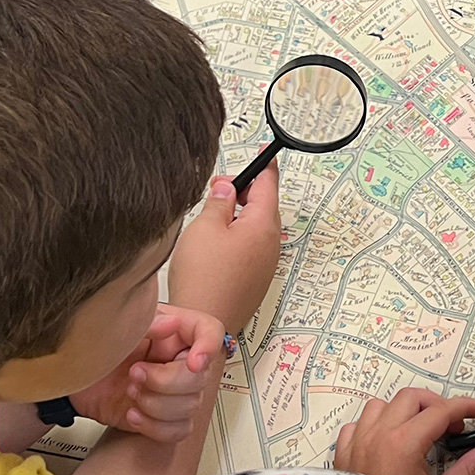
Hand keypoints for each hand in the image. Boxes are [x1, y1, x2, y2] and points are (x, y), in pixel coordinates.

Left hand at [69, 305, 225, 441]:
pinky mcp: (162, 416)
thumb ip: (146, 323)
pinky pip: (178, 430)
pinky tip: (133, 414)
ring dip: (155, 405)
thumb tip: (173, 324)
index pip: (210, 332)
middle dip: (165, 382)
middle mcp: (177, 360)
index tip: (192, 362)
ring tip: (130, 392)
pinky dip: (155, 426)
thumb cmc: (90, 348)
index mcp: (174, 332)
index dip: (209, 347)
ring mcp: (172, 391)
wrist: (69, 380)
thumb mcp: (115, 326)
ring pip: (190, 406)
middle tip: (135, 374)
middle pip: (199, 378)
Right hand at [168, 161, 281, 332]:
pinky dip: (238, 237)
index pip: (269, 184)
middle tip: (219, 189)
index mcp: (263, 224)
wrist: (205, 322)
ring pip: (256, 227)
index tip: (266, 153)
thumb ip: (219, 201)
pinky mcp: (256, 278)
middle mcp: (271, 243)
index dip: (265, 166)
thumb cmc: (204, 277)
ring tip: (212, 218)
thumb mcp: (205, 227)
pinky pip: (251, 247)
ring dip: (239, 216)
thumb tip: (228, 189)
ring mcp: (266, 263)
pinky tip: (216, 243)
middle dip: (245, 192)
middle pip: (264, 205)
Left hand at [333, 389, 474, 474]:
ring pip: (380, 406)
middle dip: (435, 404)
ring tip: (418, 430)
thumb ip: (466, 473)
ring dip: (402, 411)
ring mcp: (357, 443)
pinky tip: (385, 441)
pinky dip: (373, 425)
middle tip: (452, 425)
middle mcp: (377, 436)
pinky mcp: (343, 456)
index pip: (439, 411)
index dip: (463, 406)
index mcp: (403, 444)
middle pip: (410, 398)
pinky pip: (356, 425)